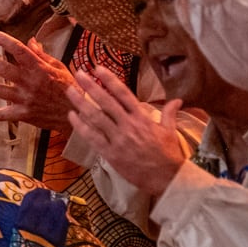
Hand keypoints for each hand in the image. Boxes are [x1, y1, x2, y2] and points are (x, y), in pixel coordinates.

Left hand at [0, 30, 76, 129]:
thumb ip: (42, 55)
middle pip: (3, 69)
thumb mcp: (59, 67)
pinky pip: (4, 115)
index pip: (19, 50)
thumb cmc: (68, 88)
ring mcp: (26, 98)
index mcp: (39, 68)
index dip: (4, 40)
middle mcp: (30, 82)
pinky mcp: (24, 113)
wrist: (77, 113)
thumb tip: (31, 41)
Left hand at [66, 69, 186, 195]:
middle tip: (79, 74)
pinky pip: (92, 137)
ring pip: (96, 117)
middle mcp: (128, 125)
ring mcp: (118, 139)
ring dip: (80, 103)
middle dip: (90, 86)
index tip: (98, 69)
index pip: (124, 94)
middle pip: (106, 102)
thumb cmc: (168, 154)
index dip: (110, 80)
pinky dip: (80, 126)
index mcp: (142, 118)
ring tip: (69, 91)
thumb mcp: (170, 131)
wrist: (166, 177)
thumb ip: (169, 113)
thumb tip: (178, 100)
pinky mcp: (110, 153)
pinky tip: (71, 116)